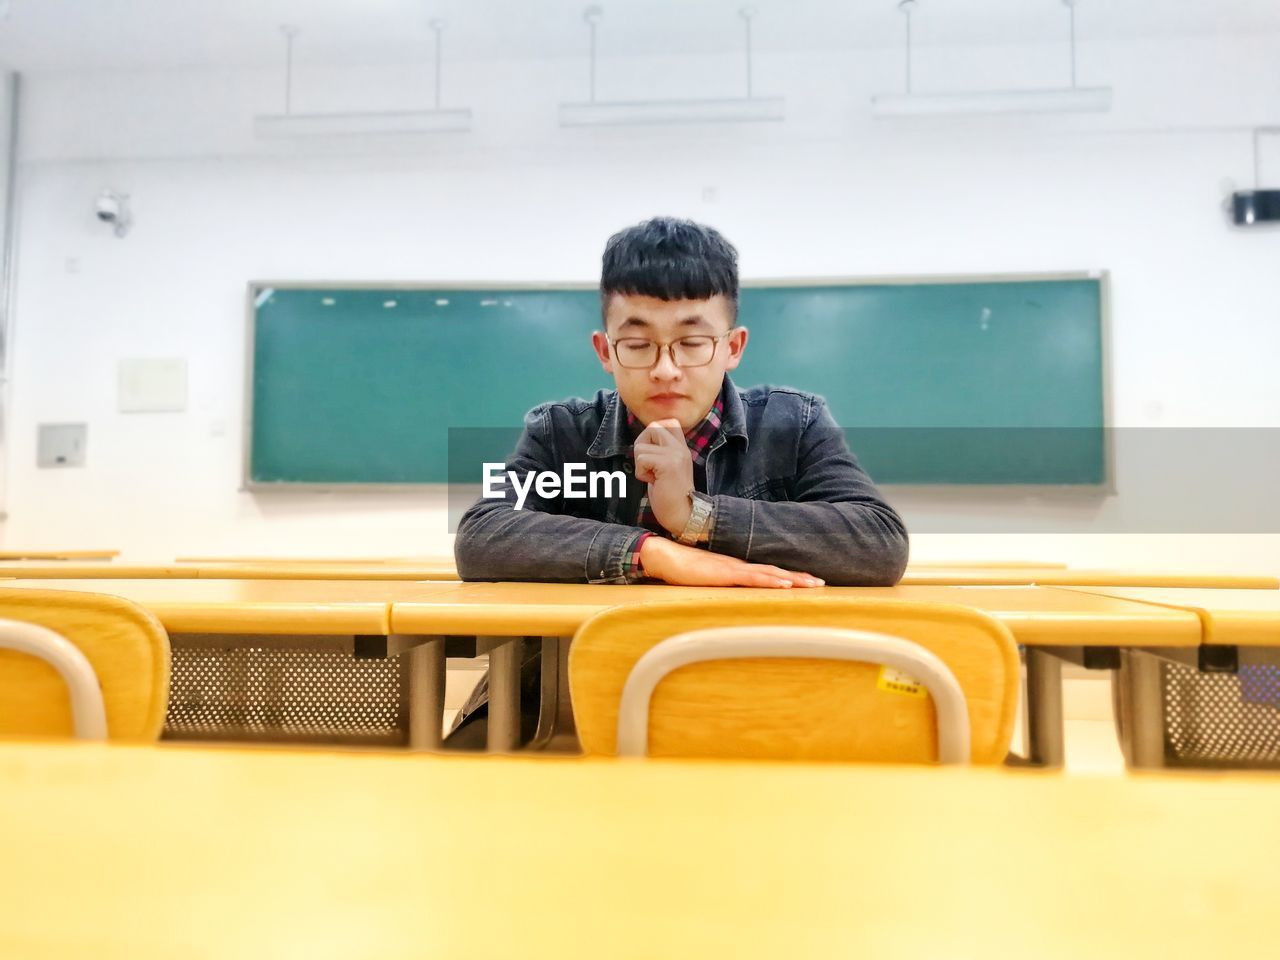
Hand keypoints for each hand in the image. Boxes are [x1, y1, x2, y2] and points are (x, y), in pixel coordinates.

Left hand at [633, 418, 694, 535]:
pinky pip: (641, 459)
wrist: (683, 515)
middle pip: (653, 427)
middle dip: (642, 444)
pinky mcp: (668, 464)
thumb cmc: (670, 497)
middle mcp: (680, 448)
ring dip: (640, 464)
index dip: (652, 433)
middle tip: (646, 463)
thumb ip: (660, 453)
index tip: (651, 452)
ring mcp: (675, 455)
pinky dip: (641, 473)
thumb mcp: (667, 469)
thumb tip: (641, 442)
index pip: (669, 422)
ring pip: (641, 446)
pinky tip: (653, 482)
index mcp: (681, 448)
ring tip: (652, 477)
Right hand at [639, 537, 824, 588]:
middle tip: (822, 583)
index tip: (809, 581)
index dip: (790, 576)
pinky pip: (752, 577)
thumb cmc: (683, 570)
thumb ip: (722, 587)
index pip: (769, 572)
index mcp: (738, 568)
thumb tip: (734, 599)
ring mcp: (734, 568)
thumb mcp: (708, 581)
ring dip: (793, 578)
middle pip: (776, 571)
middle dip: (800, 577)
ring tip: (813, 583)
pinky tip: (785, 584)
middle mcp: (740, 566)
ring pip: (770, 573)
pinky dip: (770, 580)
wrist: (665, 556)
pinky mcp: (725, 573)